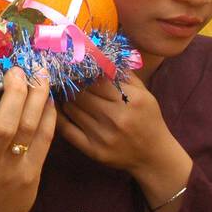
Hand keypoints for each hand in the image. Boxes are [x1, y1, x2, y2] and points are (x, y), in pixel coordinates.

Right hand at [0, 67, 56, 211]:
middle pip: (3, 128)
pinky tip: (49, 99)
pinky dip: (48, 116)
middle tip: (19, 70)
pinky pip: (45, 140)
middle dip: (15, 93)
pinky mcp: (33, 176)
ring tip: (41, 75)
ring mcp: (12, 173)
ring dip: (38, 98)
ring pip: (30, 130)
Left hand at [56, 75, 191, 200]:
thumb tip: (99, 54)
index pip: (97, 80)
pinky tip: (58, 108)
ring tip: (65, 93)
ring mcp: (103, 136)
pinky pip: (66, 129)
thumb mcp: (144, 94)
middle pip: (80, 94)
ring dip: (66, 99)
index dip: (84, 72)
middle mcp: (116, 118)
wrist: (154, 156)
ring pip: (71, 108)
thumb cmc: (148, 120)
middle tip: (66, 79)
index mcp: (131, 101)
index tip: (77, 67)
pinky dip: (58, 116)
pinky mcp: (93, 150)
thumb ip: (123, 74)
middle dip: (72, 85)